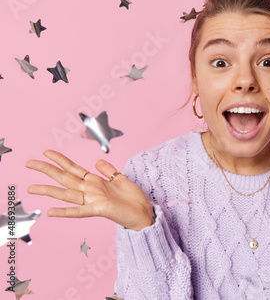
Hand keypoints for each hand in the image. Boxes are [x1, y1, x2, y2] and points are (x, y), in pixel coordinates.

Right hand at [25, 150, 153, 230]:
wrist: (144, 213)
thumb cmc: (133, 198)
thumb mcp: (121, 179)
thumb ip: (108, 171)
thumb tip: (97, 161)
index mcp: (95, 182)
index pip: (74, 168)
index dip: (60, 159)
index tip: (46, 152)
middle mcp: (90, 190)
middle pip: (65, 178)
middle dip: (47, 170)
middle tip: (28, 163)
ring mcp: (93, 200)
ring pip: (67, 193)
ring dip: (49, 190)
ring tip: (31, 188)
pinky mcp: (100, 209)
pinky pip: (80, 211)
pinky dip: (65, 211)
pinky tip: (51, 211)